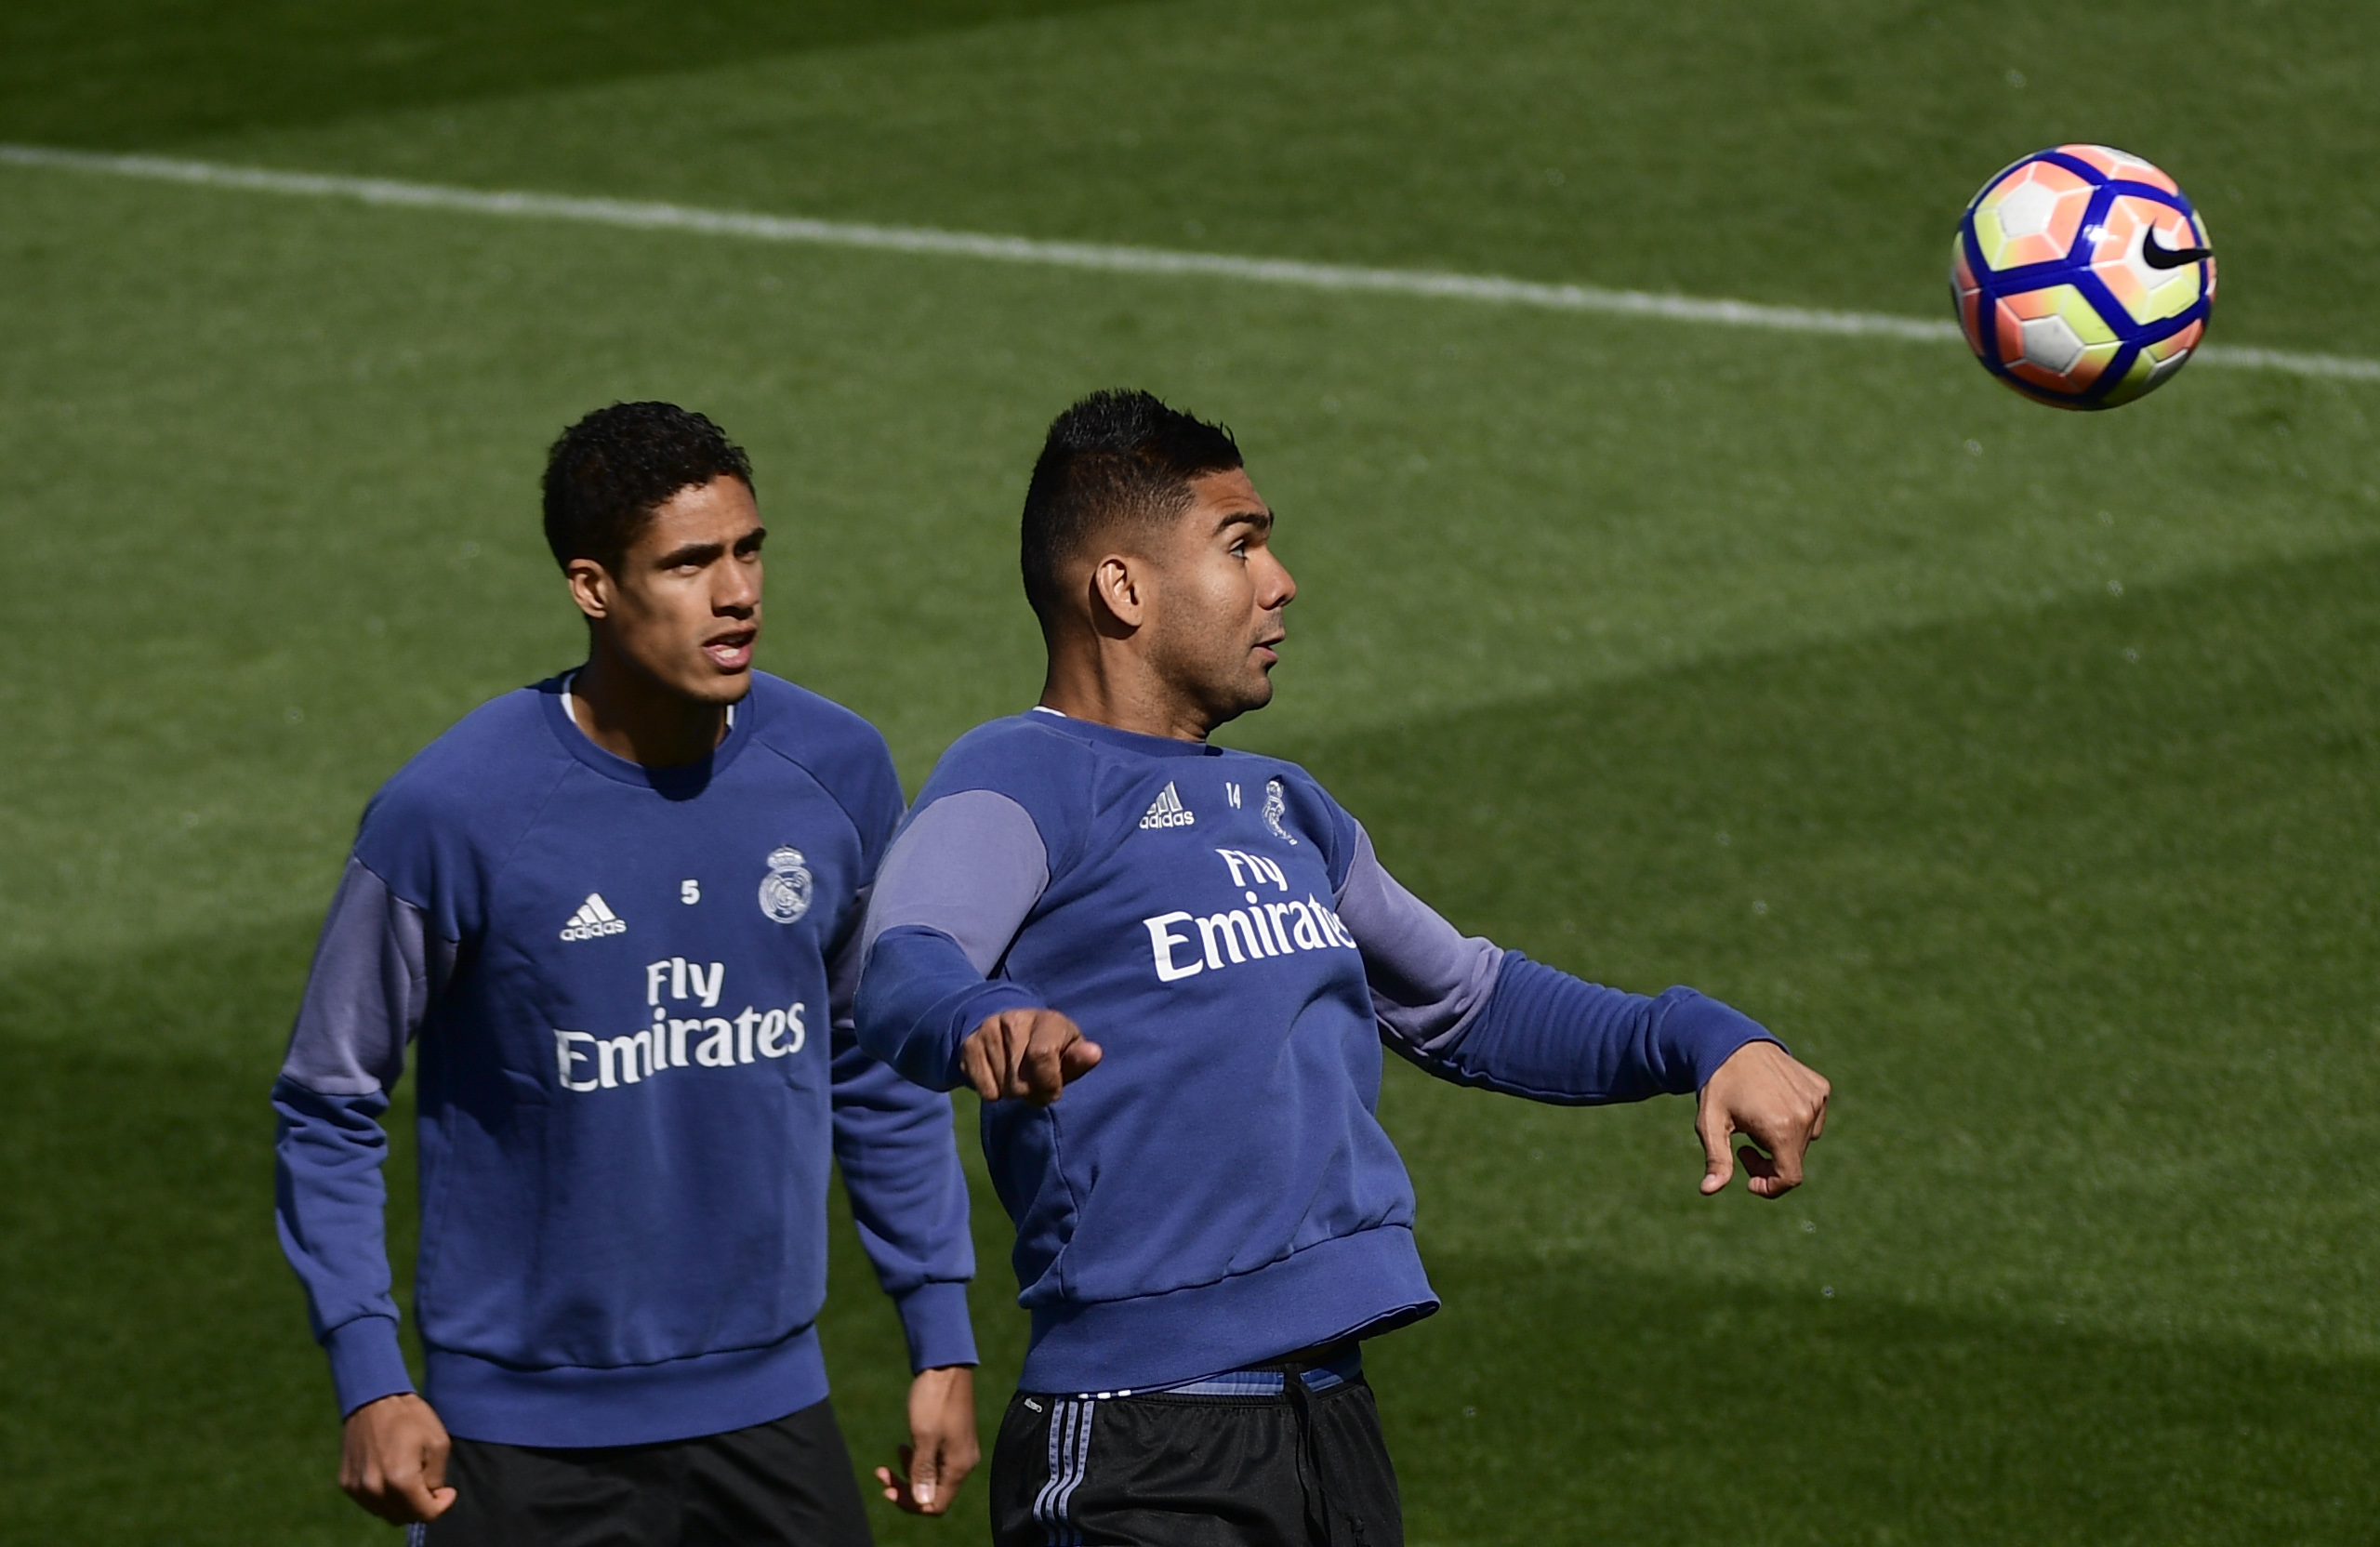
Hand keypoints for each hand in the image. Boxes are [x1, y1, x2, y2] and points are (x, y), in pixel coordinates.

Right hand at [340, 1392, 455, 1523]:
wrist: (373, 1399)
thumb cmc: (410, 1417)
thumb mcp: (439, 1442)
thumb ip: (437, 1477)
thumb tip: (432, 1495)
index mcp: (400, 1480)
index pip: (424, 1514)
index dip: (441, 1505)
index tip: (447, 1490)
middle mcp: (374, 1489)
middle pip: (404, 1517)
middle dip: (422, 1506)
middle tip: (430, 1484)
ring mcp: (357, 1488)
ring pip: (386, 1513)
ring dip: (402, 1503)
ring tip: (411, 1477)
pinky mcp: (346, 1483)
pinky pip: (370, 1502)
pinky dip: (384, 1496)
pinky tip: (391, 1474)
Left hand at [875, 1365, 978, 1514]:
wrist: (946, 1366)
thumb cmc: (934, 1399)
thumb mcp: (923, 1437)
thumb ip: (923, 1472)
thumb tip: (923, 1503)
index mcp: (959, 1466)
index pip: (935, 1505)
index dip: (910, 1503)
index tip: (886, 1488)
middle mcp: (963, 1462)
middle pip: (933, 1492)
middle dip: (906, 1487)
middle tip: (881, 1474)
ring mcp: (960, 1449)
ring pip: (933, 1476)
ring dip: (909, 1472)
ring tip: (894, 1454)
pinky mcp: (954, 1438)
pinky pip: (936, 1461)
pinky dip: (918, 1459)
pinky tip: (904, 1445)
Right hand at [961, 1008, 1101, 1104]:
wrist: (1009, 1025)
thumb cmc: (1051, 1045)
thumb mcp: (1069, 1050)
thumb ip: (1080, 1058)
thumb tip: (1093, 1053)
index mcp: (1046, 1020)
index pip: (1041, 1056)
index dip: (1048, 1083)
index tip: (1053, 1090)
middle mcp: (1014, 1020)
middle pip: (1020, 1082)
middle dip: (1031, 1093)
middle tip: (1035, 1083)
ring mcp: (988, 1031)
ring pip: (1002, 1089)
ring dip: (1013, 1093)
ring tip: (1018, 1077)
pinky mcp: (969, 1045)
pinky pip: (984, 1090)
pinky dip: (994, 1092)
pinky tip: (1000, 1076)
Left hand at [1696, 1040, 1829, 1198]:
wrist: (1732, 1042)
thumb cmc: (1718, 1086)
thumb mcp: (1711, 1124)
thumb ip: (1716, 1159)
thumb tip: (1707, 1190)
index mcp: (1781, 1128)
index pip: (1790, 1178)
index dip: (1770, 1187)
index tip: (1749, 1180)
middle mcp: (1805, 1114)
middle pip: (1794, 1160)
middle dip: (1769, 1162)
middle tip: (1743, 1145)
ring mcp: (1816, 1099)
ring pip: (1805, 1140)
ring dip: (1782, 1140)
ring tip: (1757, 1120)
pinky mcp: (1820, 1088)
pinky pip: (1813, 1118)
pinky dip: (1795, 1120)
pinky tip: (1773, 1103)